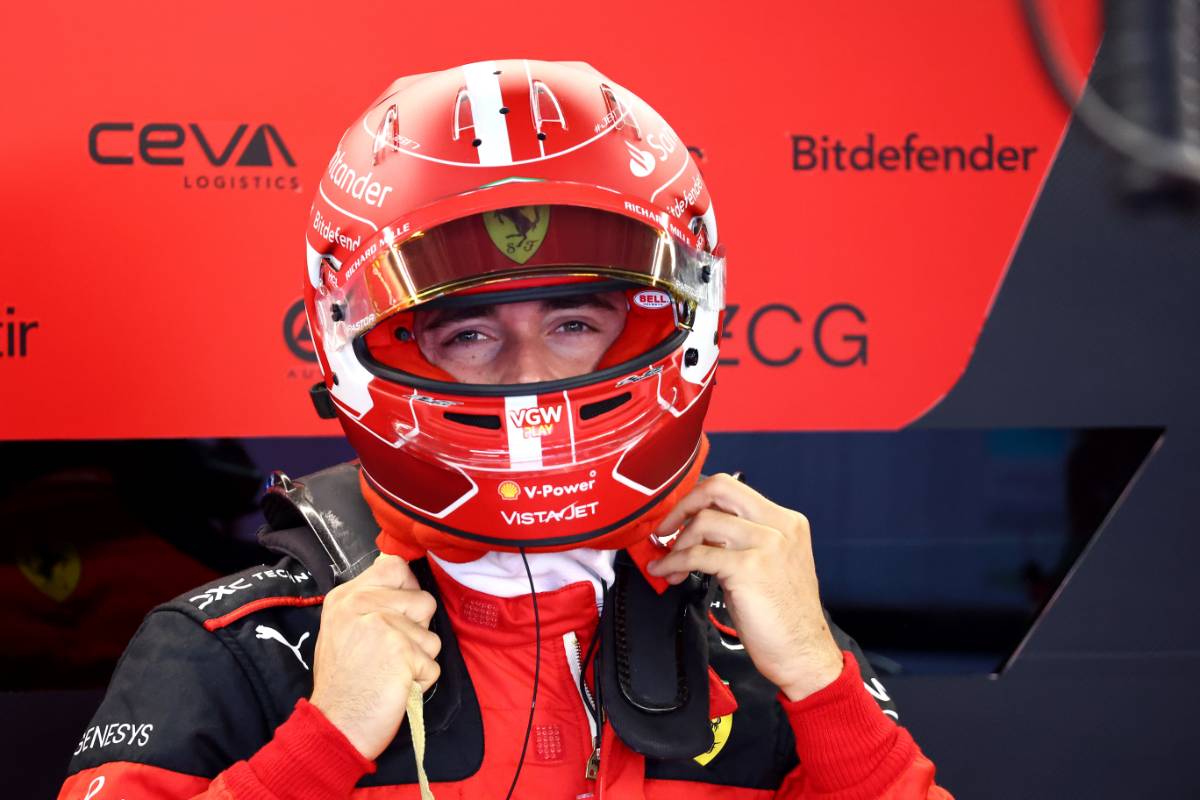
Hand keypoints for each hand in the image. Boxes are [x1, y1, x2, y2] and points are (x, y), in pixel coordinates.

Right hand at [309, 554, 441, 759]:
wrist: (334, 726)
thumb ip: (371, 599)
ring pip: (432, 635)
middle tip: (386, 654)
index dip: (407, 590)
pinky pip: (433, 664)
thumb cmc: (343, 682)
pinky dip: (420, 682)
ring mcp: (383, 626)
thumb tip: (402, 571)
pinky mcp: (402, 651)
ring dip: (419, 660)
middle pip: (424, 600)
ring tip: (388, 672)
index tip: (395, 615)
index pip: (395, 566)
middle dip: (416, 631)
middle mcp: (362, 603)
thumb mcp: (342, 627)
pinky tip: (394, 688)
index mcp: (346, 596)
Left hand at [646, 474, 843, 700]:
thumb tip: (697, 529)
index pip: (732, 487)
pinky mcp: (749, 568)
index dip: (698, 499)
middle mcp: (780, 526)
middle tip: (665, 528)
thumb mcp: (769, 564)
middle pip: (719, 488)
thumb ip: (741, 540)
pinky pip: (698, 555)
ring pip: (704, 521)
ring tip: (670, 566)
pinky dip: (674, 562)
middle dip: (683, 506)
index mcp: (786, 521)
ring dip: (677, 544)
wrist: (803, 653)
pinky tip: (667, 572)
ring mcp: (766, 545)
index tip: (679, 517)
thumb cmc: (783, 616)